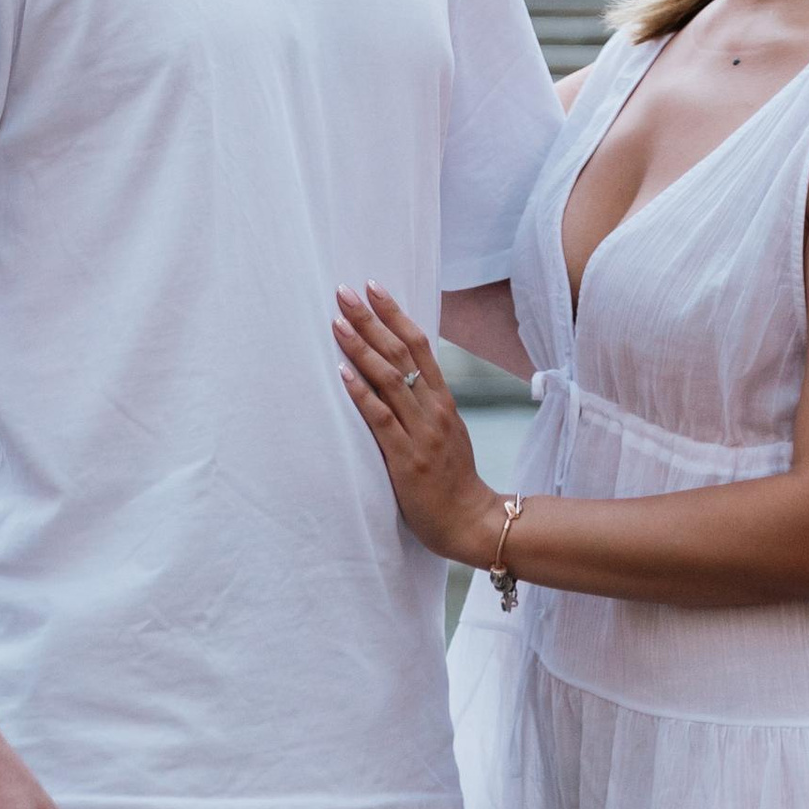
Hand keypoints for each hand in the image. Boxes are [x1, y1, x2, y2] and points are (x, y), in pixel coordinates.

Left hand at [334, 284, 501, 565]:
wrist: (471, 521)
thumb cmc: (454, 478)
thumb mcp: (447, 430)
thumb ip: (426, 403)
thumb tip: (399, 373)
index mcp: (443, 400)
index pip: (419, 343)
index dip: (395, 313)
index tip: (373, 286)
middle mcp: (433, 409)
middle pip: (400, 353)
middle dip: (370, 320)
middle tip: (345, 292)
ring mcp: (421, 433)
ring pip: (388, 379)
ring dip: (361, 347)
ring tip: (337, 322)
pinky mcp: (406, 458)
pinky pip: (380, 419)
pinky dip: (361, 393)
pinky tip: (343, 372)